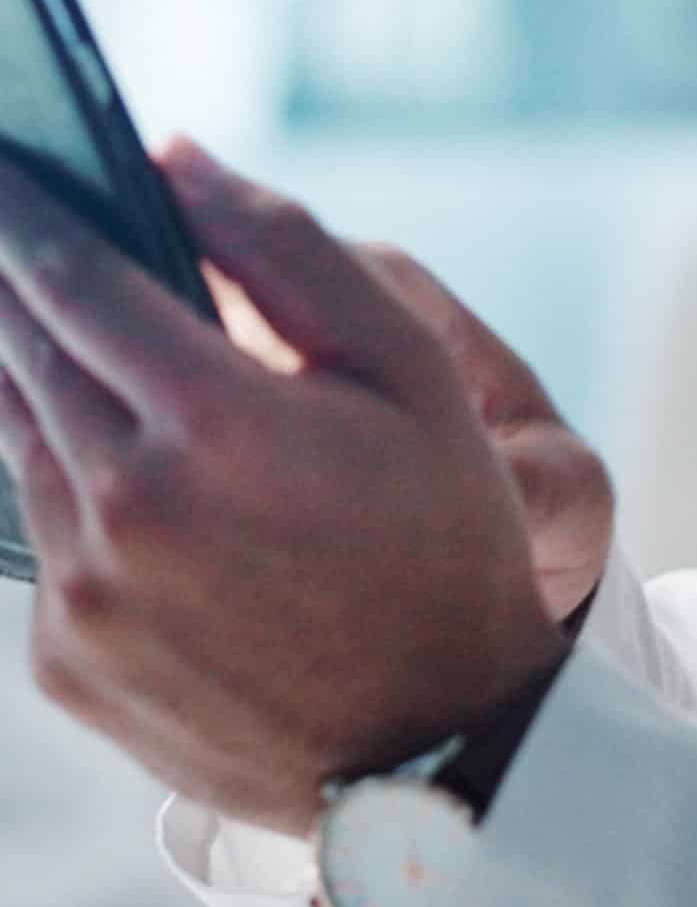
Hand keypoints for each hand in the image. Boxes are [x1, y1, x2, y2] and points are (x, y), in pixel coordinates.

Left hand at [0, 145, 574, 836]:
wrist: (439, 749)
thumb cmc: (442, 535)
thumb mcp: (409, 370)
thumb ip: (285, 249)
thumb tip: (169, 158)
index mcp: (212, 424)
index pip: (72, 275)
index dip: (22, 205)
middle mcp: (125, 511)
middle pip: (24, 350)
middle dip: (15, 280)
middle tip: (10, 219)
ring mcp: (84, 599)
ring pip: (21, 440)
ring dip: (40, 377)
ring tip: (78, 340)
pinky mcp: (65, 662)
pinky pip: (42, 536)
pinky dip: (70, 482)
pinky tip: (136, 479)